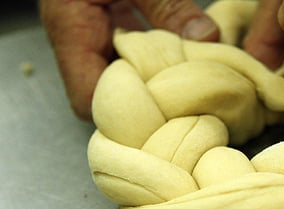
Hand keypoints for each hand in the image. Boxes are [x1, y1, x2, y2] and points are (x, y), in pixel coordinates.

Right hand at [40, 0, 219, 120]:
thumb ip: (167, 6)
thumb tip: (207, 39)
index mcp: (71, 29)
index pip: (88, 100)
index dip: (125, 117)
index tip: (163, 116)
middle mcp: (75, 41)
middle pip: (105, 98)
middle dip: (143, 106)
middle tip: (182, 108)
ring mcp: (87, 36)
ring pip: (117, 79)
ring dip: (149, 85)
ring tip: (184, 90)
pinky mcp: (102, 27)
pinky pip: (123, 57)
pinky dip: (149, 64)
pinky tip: (174, 61)